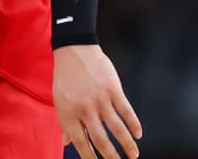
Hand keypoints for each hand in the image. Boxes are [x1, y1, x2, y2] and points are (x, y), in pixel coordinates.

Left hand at [54, 44, 142, 158]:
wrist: (74, 50)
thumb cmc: (66, 77)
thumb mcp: (59, 99)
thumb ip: (65, 122)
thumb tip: (66, 143)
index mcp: (68, 112)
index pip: (81, 142)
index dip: (90, 157)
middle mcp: (84, 109)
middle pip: (101, 139)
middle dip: (112, 156)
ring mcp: (100, 99)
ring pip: (117, 128)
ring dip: (127, 144)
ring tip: (133, 156)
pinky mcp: (113, 89)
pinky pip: (126, 111)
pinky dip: (133, 124)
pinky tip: (138, 134)